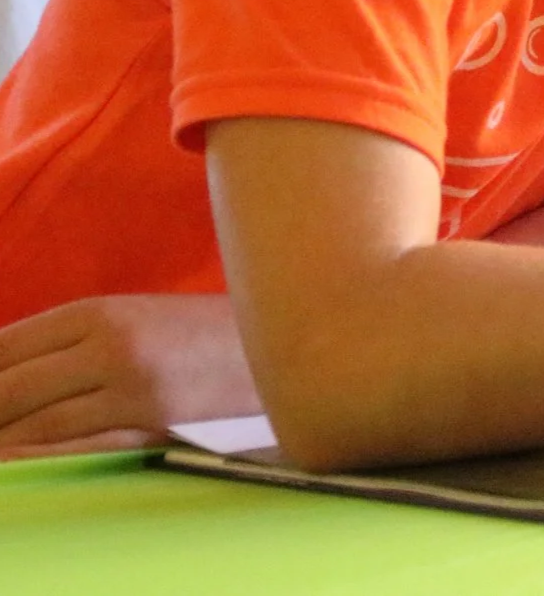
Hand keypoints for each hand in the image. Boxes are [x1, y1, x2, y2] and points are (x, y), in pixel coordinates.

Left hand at [0, 295, 259, 458]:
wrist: (285, 342)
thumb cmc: (203, 339)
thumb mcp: (136, 323)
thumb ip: (75, 344)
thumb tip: (8, 373)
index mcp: (99, 310)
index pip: (4, 347)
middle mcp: (107, 340)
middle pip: (7, 387)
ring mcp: (127, 380)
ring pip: (29, 421)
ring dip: (2, 439)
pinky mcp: (148, 416)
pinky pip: (67, 446)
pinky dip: (33, 458)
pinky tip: (21, 463)